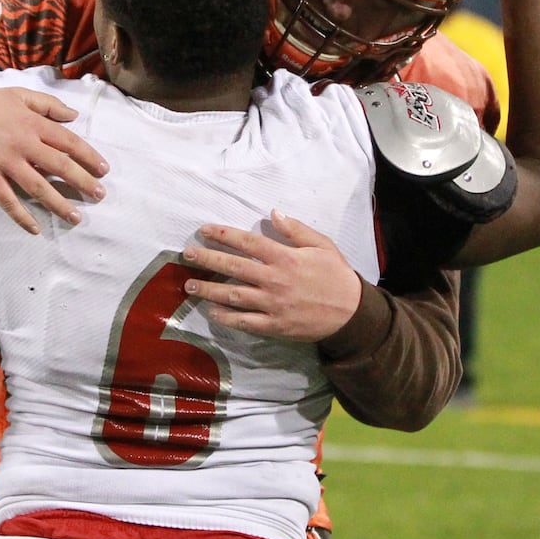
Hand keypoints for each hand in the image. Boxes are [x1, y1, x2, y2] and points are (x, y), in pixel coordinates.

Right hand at [0, 87, 107, 234]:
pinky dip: (22, 217)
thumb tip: (75, 115)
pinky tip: (35, 229)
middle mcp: (21, 143)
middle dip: (83, 182)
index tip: (104, 170)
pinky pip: (7, 201)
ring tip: (76, 217)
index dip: (89, 156)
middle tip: (99, 195)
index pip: (68, 141)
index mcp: (31, 123)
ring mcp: (4, 162)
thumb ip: (48, 104)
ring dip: (59, 204)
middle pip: (59, 166)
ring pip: (38, 187)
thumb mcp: (18, 95)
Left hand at [182, 210, 362, 341]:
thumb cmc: (336, 276)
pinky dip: (226, 316)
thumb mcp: (322, 245)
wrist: (353, 314)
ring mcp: (272, 304)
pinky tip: (211, 310)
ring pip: (232, 295)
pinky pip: (244, 321)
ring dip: (208, 290)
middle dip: (207, 259)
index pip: (247, 242)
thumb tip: (274, 213)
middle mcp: (274, 280)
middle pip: (233, 267)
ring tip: (189, 286)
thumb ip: (296, 230)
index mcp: (285, 257)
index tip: (204, 231)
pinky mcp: (274, 325)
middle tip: (187, 255)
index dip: (223, 235)